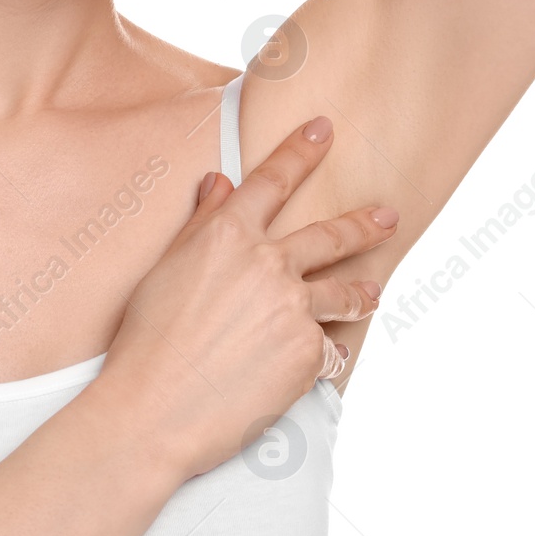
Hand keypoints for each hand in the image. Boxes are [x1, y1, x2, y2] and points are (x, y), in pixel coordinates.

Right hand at [98, 114, 397, 481]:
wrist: (155, 408)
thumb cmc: (146, 341)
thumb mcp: (165, 270)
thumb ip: (201, 224)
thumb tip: (218, 182)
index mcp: (228, 235)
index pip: (272, 180)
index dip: (301, 150)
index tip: (323, 128)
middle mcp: (268, 264)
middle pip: (330, 236)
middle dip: (364, 223)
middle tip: (388, 216)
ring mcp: (294, 308)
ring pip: (343, 293)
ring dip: (361, 292)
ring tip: (373, 294)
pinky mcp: (309, 353)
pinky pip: (327, 348)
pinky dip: (319, 354)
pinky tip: (311, 365)